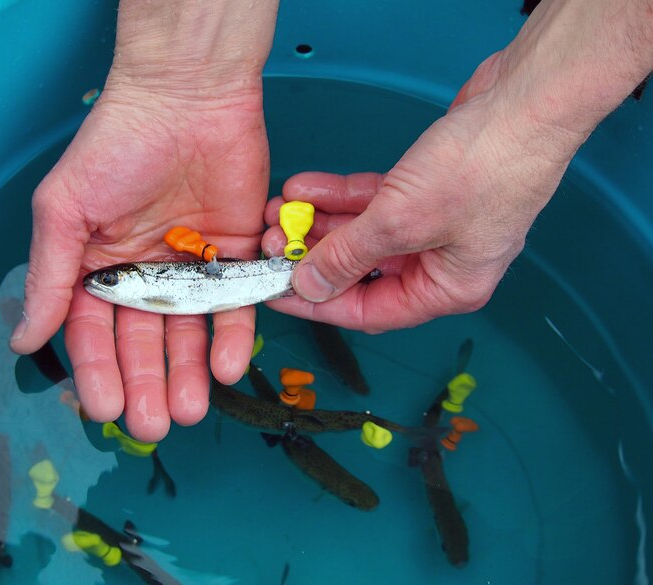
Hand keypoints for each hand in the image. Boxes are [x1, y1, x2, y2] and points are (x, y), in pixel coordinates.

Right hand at [9, 75, 269, 441]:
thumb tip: (24, 340)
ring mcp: (192, 265)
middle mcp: (145, 271)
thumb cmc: (117, 145)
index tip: (106, 407)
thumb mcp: (66, 209)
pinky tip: (227, 366)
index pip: (95, 330)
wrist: (188, 97)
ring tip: (189, 410)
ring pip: (190, 331)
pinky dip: (233, 335)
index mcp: (98, 263)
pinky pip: (236, 303)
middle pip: (145, 340)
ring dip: (189, 373)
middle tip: (152, 424)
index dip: (99, 370)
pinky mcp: (236, 255)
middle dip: (147, 383)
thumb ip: (50, 276)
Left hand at [263, 0, 652, 330]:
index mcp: (446, 289)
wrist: (524, 102)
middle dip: (314, 255)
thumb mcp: (402, 222)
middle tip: (272, 244)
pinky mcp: (425, 189)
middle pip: (361, 270)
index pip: (368, 311)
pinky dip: (339, 196)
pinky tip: (305, 188)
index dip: (318, 302)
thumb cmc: (486, 168)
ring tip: (280, 212)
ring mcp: (433, 224)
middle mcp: (440, 263)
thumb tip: (310, 285)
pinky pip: (372, 202)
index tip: (277, 291)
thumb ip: (349, 256)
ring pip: (363, 233)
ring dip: (320, 222)